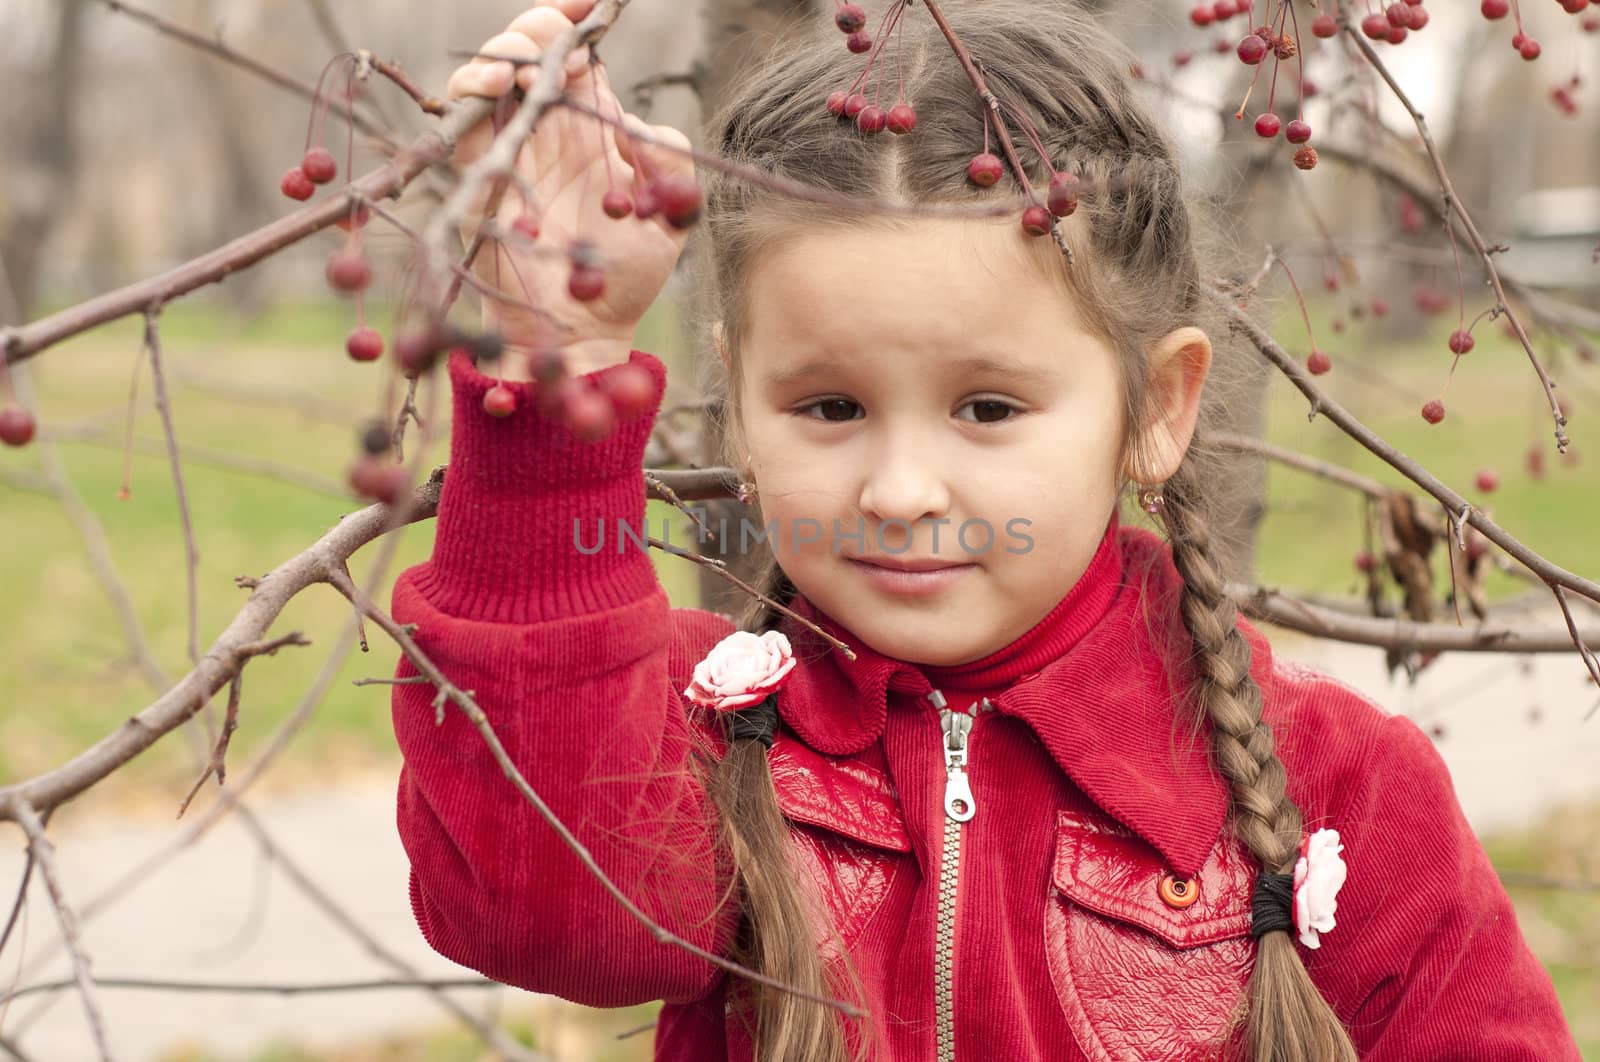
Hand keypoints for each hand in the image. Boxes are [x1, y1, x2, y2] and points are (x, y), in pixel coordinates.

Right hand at [446, 0, 695, 377]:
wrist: (584, 331)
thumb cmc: (625, 276)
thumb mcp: (671, 213)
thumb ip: (669, 157)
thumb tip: (636, 121)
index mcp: (590, 124)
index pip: (577, 52)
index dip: (577, 20)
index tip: (590, 4)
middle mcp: (546, 127)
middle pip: (528, 49)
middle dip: (538, 27)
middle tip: (555, 34)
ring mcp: (509, 146)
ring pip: (490, 70)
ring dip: (505, 51)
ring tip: (525, 66)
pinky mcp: (477, 170)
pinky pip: (462, 113)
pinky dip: (475, 87)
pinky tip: (500, 85)